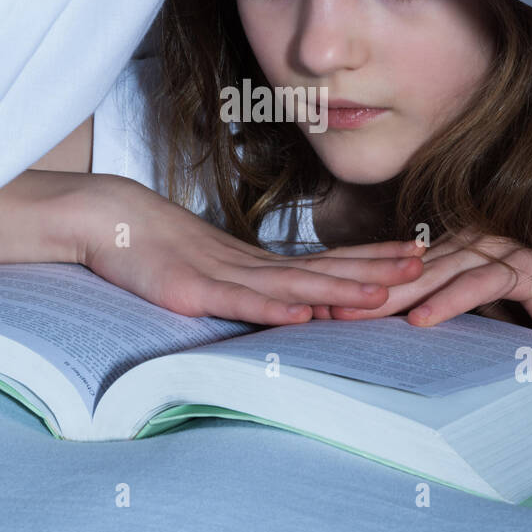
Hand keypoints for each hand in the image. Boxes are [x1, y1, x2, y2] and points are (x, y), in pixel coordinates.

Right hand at [75, 175, 425, 325]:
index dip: (370, 257)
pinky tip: (306, 312)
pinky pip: (240, 303)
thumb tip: (286, 300)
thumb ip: (246, 285)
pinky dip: (275, 308)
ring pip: (292, 286)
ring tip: (383, 292)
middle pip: (323, 268)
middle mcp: (251, 265)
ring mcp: (224, 276)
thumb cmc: (155, 245)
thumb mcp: (210, 269)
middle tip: (424, 264)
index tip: (415, 253)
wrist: (108, 218)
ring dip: (340, 288)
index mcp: (258, 262)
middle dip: (375, 268)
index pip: (326, 260)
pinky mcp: (193, 292)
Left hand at [329, 230, 531, 348]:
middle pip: (405, 269)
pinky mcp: (522, 268)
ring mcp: (495, 252)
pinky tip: (421, 320)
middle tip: (322, 309)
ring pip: (434, 273)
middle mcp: (469, 243)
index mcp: (452, 252)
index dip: (360, 286)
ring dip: (394, 295)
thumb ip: (439, 313)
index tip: (320, 307)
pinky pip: (478, 284)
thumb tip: (388, 334)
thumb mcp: (477, 318)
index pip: (397, 269)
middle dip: (363, 289)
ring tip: (358, 315)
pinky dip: (448, 302)